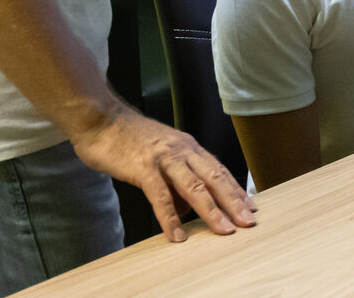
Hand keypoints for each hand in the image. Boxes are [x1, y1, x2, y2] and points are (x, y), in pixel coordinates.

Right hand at [71, 104, 255, 241]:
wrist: (102, 119)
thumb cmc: (129, 139)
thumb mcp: (161, 156)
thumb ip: (176, 180)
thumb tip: (189, 209)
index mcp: (189, 147)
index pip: (219, 171)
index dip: (236, 190)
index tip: (251, 207)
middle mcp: (182, 150)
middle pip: (214, 179)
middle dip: (234, 202)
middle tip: (248, 222)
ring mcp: (164, 158)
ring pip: (194, 187)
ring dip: (212, 210)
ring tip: (224, 230)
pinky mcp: (143, 168)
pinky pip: (160, 196)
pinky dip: (171, 217)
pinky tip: (177, 234)